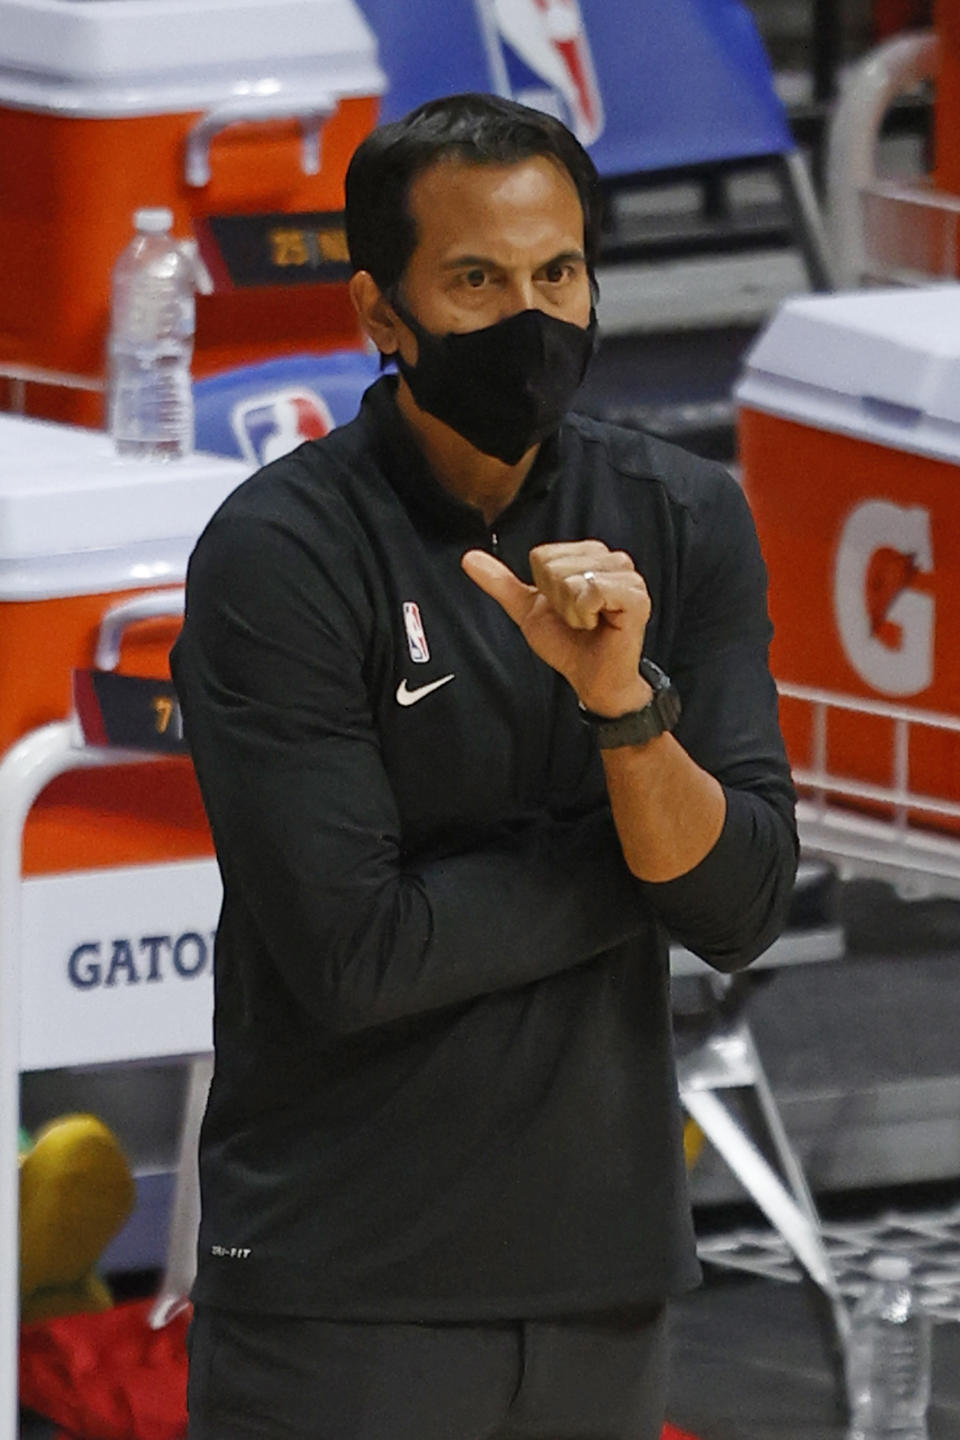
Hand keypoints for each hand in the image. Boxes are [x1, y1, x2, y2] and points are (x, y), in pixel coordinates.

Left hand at [462, 541, 651, 715]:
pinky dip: (586, 614)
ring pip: (572, 579)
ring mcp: (627, 575)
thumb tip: (468, 558)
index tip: (562, 609)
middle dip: (557, 601)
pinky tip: (600, 625)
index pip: (541, 556)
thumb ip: (501, 583)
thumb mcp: (528, 610)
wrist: (592, 678)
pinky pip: (592, 591)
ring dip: (572, 611)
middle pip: (554, 566)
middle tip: (577, 620)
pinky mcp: (636, 595)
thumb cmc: (568, 643)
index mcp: (587, 555)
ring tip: (588, 623)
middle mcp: (611, 558)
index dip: (543, 589)